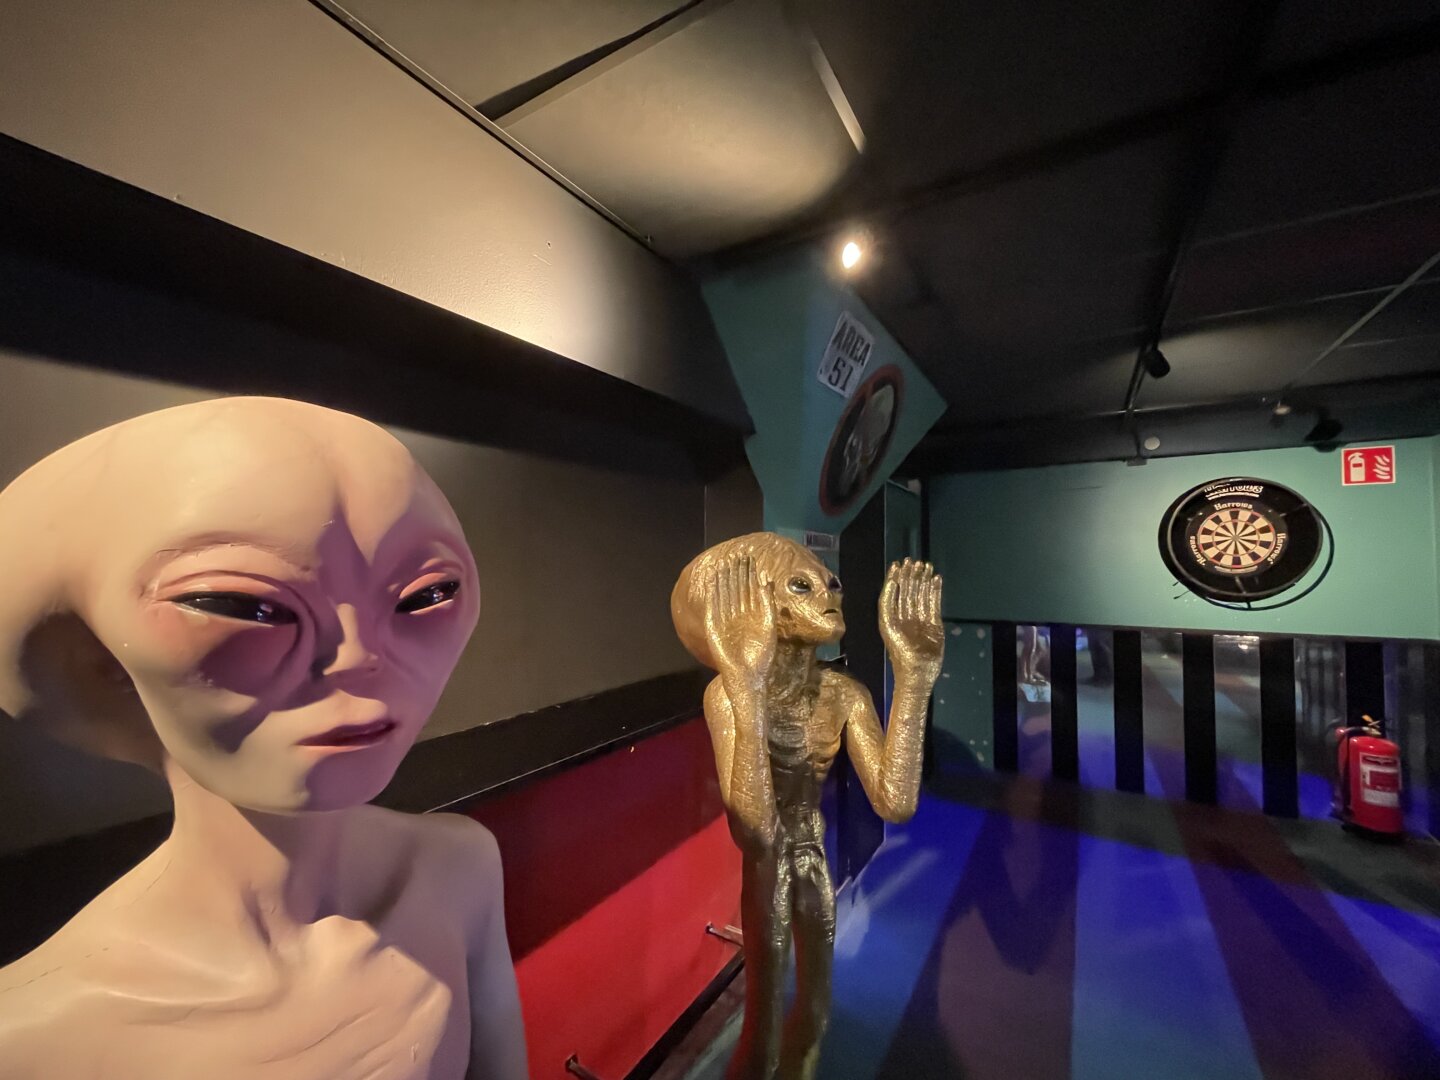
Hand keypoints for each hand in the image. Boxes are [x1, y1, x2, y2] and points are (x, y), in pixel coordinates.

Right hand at [704, 555, 775, 681]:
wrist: (746, 676)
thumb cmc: (760, 655)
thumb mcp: (768, 625)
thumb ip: (767, 604)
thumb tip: (767, 581)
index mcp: (751, 615)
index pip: (749, 590)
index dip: (749, 575)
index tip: (751, 559)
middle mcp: (738, 615)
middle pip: (736, 590)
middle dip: (737, 574)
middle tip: (737, 556)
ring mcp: (725, 620)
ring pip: (724, 596)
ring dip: (724, 581)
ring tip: (724, 564)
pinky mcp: (713, 627)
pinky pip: (712, 607)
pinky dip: (711, 595)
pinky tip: (712, 582)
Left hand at [880, 558, 942, 674]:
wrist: (917, 672)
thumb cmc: (899, 651)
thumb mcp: (887, 625)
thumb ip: (887, 603)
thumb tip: (892, 582)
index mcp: (892, 616)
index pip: (894, 592)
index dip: (896, 577)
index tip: (899, 564)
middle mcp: (906, 616)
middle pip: (908, 591)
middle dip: (910, 576)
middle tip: (914, 561)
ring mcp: (921, 620)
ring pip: (921, 595)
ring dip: (923, 581)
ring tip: (926, 566)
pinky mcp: (934, 624)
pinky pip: (934, 604)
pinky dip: (935, 591)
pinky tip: (936, 580)